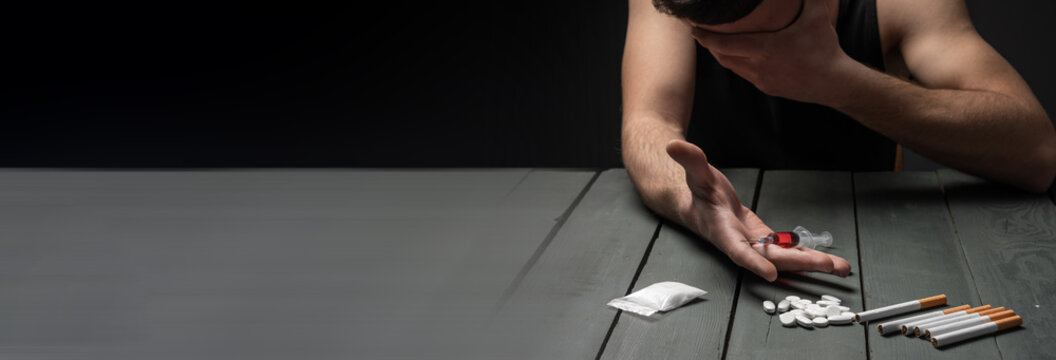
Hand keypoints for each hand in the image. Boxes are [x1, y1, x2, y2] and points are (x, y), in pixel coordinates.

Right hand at [666, 139, 850, 280]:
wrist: (698, 203)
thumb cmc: (697, 190)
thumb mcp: (696, 172)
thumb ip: (690, 160)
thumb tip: (673, 144)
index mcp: (722, 230)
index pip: (737, 250)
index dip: (752, 261)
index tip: (769, 272)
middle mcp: (740, 243)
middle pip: (771, 258)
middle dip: (800, 263)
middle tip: (828, 266)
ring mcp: (755, 243)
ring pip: (785, 257)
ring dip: (812, 263)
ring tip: (842, 269)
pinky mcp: (765, 239)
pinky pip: (788, 250)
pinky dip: (808, 255)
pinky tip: (831, 262)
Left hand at [690, 0, 852, 103]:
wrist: (834, 83)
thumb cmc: (825, 49)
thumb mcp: (816, 16)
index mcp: (765, 48)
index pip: (724, 44)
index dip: (705, 38)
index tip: (694, 29)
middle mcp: (758, 66)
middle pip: (722, 56)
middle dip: (708, 45)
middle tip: (700, 32)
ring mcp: (761, 79)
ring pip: (731, 67)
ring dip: (721, 55)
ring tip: (714, 42)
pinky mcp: (766, 88)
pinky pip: (743, 74)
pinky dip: (735, 63)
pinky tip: (736, 55)